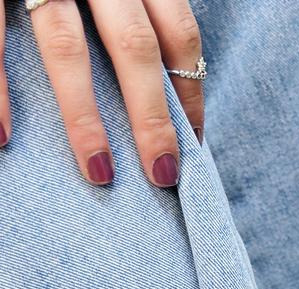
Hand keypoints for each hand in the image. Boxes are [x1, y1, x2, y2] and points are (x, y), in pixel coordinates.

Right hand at [0, 0, 204, 185]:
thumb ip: (135, 8)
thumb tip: (162, 86)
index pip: (178, 33)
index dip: (189, 93)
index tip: (193, 143)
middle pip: (134, 46)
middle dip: (152, 118)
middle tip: (161, 175)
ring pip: (68, 47)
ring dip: (85, 118)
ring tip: (100, 173)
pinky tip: (4, 135)